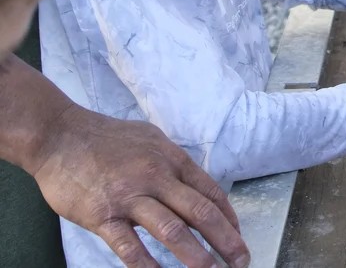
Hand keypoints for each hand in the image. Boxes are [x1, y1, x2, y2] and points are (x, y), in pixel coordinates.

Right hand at [30, 105, 248, 267]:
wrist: (60, 134)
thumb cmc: (107, 139)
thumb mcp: (151, 141)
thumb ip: (174, 165)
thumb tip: (196, 186)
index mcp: (172, 159)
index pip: (211, 192)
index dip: (230, 218)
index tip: (239, 238)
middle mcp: (157, 177)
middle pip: (201, 212)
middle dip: (226, 240)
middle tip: (241, 261)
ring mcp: (130, 196)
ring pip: (172, 230)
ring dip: (195, 255)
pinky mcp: (102, 214)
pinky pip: (129, 245)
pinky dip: (146, 265)